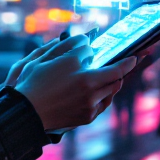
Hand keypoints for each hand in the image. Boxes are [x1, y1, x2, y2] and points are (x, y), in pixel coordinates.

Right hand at [13, 34, 137, 131]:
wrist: (27, 112)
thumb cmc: (34, 82)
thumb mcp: (45, 57)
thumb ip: (68, 46)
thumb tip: (86, 42)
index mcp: (77, 69)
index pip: (105, 59)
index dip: (122, 58)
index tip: (132, 55)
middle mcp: (87, 86)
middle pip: (115, 75)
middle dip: (124, 67)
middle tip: (131, 61)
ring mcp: (89, 104)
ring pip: (112, 89)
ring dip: (115, 80)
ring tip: (116, 74)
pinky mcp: (88, 116)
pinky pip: (105, 103)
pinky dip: (106, 94)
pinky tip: (103, 90)